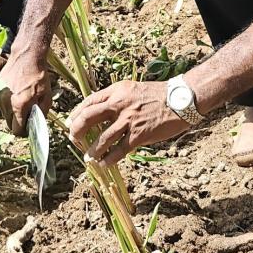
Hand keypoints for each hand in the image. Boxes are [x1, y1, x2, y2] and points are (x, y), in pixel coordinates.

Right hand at [0, 49, 52, 136]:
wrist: (26, 58)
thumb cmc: (38, 76)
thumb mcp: (46, 96)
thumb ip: (41, 114)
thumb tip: (36, 126)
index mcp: (18, 105)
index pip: (17, 130)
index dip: (24, 132)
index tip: (29, 128)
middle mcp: (5, 103)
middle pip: (9, 125)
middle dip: (18, 123)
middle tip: (27, 115)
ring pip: (4, 116)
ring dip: (12, 114)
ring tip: (22, 102)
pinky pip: (1, 106)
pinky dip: (7, 105)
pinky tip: (15, 95)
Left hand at [68, 80, 188, 165]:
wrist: (181, 100)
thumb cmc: (158, 94)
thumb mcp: (133, 89)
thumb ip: (117, 98)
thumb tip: (100, 112)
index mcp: (117, 91)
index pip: (89, 102)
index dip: (76, 113)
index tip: (70, 123)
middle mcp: (119, 104)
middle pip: (89, 117)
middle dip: (77, 130)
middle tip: (74, 139)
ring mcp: (129, 120)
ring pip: (103, 138)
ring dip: (93, 150)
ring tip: (89, 157)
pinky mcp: (139, 135)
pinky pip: (119, 150)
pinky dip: (109, 159)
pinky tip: (104, 164)